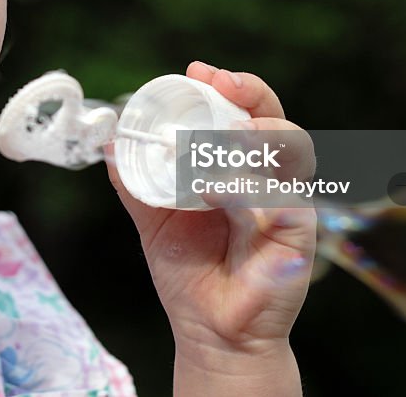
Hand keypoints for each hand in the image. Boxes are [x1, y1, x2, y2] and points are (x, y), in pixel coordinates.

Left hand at [106, 62, 316, 394]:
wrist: (209, 331)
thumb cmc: (189, 271)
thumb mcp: (153, 216)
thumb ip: (135, 179)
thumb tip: (108, 140)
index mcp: (240, 165)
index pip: (245, 112)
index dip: (228, 87)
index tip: (198, 72)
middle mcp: (270, 177)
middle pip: (276, 118)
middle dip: (251, 93)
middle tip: (220, 83)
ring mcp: (288, 203)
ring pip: (290, 150)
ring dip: (257, 134)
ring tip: (225, 133)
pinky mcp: (298, 234)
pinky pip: (284, 201)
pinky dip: (251, 189)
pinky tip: (217, 190)